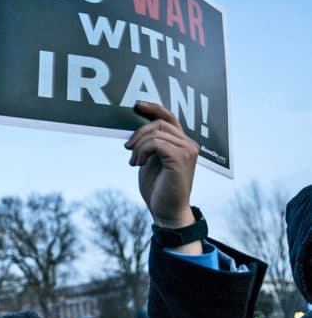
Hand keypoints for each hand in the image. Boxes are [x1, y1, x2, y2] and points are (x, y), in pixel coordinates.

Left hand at [125, 101, 197, 227]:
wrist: (167, 212)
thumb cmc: (158, 188)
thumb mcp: (150, 160)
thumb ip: (149, 144)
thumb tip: (136, 127)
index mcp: (182, 143)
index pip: (169, 117)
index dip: (154, 107)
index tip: (137, 105)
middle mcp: (189, 144)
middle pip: (159, 123)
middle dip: (138, 133)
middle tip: (128, 149)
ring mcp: (187, 150)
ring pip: (156, 133)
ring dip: (138, 146)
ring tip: (134, 161)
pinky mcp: (181, 159)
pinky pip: (156, 143)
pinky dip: (142, 151)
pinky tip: (138, 164)